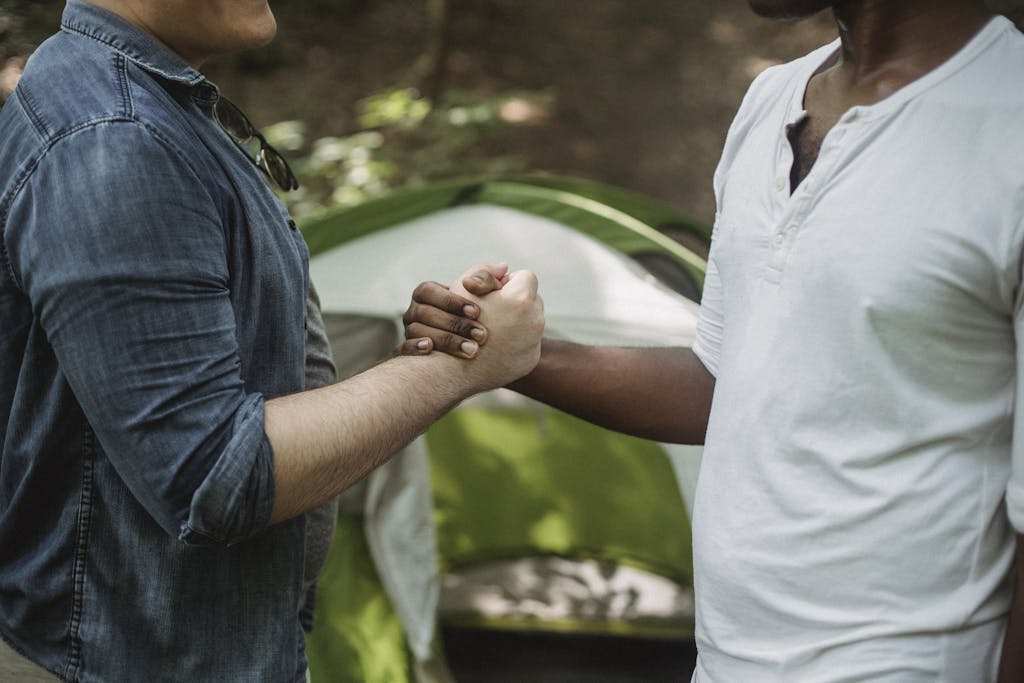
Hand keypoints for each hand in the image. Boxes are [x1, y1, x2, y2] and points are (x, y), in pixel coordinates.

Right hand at [400, 263, 508, 357]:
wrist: (467, 348)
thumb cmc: (472, 315)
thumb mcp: (480, 295)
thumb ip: (488, 280)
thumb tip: (502, 267)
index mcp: (425, 293)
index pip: (429, 291)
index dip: (451, 301)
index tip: (477, 311)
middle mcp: (414, 311)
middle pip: (425, 313)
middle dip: (455, 324)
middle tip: (481, 335)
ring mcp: (409, 331)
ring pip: (417, 331)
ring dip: (445, 340)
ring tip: (472, 350)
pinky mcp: (406, 351)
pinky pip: (403, 348)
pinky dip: (414, 347)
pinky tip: (431, 350)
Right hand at [458, 268, 544, 390]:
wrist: (452, 368)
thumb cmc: (453, 322)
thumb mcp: (464, 287)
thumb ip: (485, 271)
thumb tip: (505, 267)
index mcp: (521, 299)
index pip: (525, 278)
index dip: (506, 283)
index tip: (492, 293)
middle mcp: (535, 321)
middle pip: (531, 300)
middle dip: (515, 303)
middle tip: (493, 311)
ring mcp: (534, 343)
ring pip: (530, 322)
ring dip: (516, 322)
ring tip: (492, 329)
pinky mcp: (530, 361)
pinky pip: (527, 343)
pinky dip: (515, 342)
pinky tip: (496, 346)